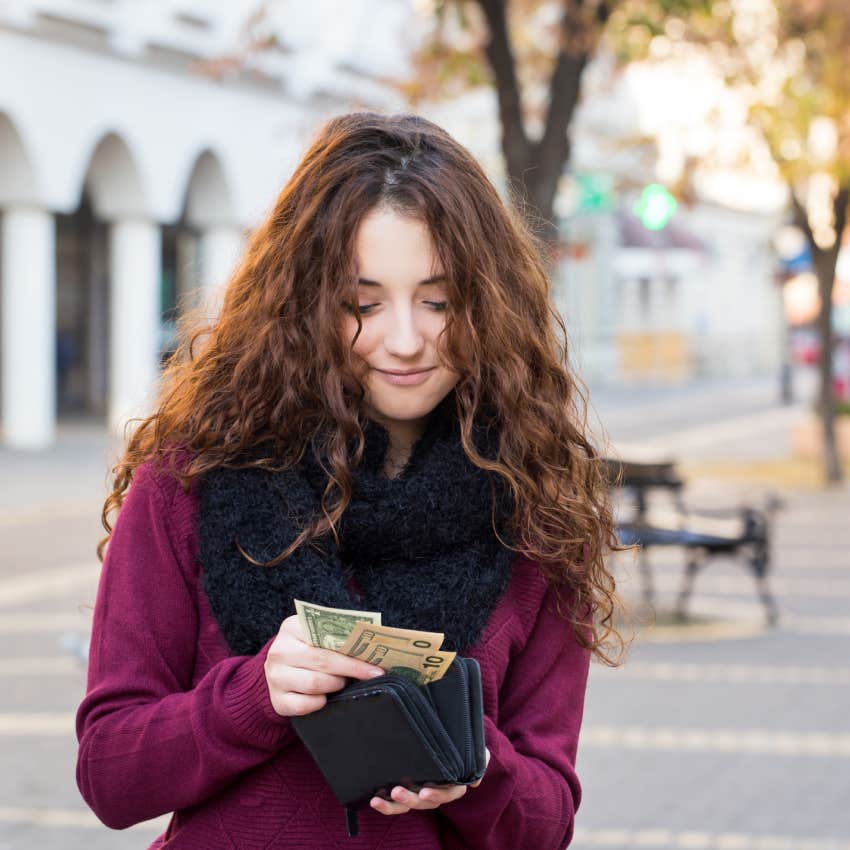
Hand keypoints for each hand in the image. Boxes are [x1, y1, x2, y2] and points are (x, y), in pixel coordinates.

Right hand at [264, 615, 384, 716]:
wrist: (280, 669)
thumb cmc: (308, 649)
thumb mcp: (317, 635)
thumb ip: (338, 636)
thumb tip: (372, 647)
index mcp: (291, 628)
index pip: (326, 639)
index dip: (353, 653)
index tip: (376, 664)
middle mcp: (279, 651)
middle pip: (323, 662)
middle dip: (351, 670)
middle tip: (371, 675)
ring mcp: (275, 677)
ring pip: (315, 684)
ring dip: (335, 685)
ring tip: (342, 682)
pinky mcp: (277, 701)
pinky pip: (305, 705)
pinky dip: (320, 702)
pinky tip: (325, 697)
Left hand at [370, 748, 490, 815]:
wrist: (449, 735)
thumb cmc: (461, 741)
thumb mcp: (475, 747)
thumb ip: (480, 759)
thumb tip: (475, 782)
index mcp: (454, 783)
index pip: (449, 792)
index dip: (437, 793)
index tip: (424, 791)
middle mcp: (437, 791)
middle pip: (425, 801)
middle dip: (410, 798)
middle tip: (397, 791)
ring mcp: (421, 791)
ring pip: (409, 804)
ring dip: (394, 804)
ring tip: (380, 799)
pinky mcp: (407, 789)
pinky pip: (396, 802)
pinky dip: (386, 804)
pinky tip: (374, 799)